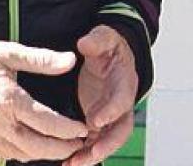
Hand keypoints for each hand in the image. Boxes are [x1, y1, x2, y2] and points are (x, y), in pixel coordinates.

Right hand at [0, 40, 85, 161]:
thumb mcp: (6, 52)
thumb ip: (40, 59)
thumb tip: (70, 60)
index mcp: (9, 101)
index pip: (47, 123)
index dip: (69, 130)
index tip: (84, 129)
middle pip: (38, 147)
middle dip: (62, 148)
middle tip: (80, 144)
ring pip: (23, 155)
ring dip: (45, 154)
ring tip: (63, 147)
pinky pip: (7, 154)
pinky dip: (26, 154)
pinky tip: (36, 147)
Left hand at [64, 26, 137, 165]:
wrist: (111, 56)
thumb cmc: (109, 48)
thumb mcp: (104, 38)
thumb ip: (97, 40)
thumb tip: (84, 43)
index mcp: (124, 82)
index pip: (123, 99)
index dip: (112, 111)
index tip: (96, 121)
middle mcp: (121, 103)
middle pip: (121, 128)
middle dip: (107, 144)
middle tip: (91, 154)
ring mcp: (111, 115)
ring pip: (107, 140)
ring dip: (93, 155)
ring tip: (73, 164)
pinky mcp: (99, 122)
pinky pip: (94, 142)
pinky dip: (84, 154)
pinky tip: (68, 163)